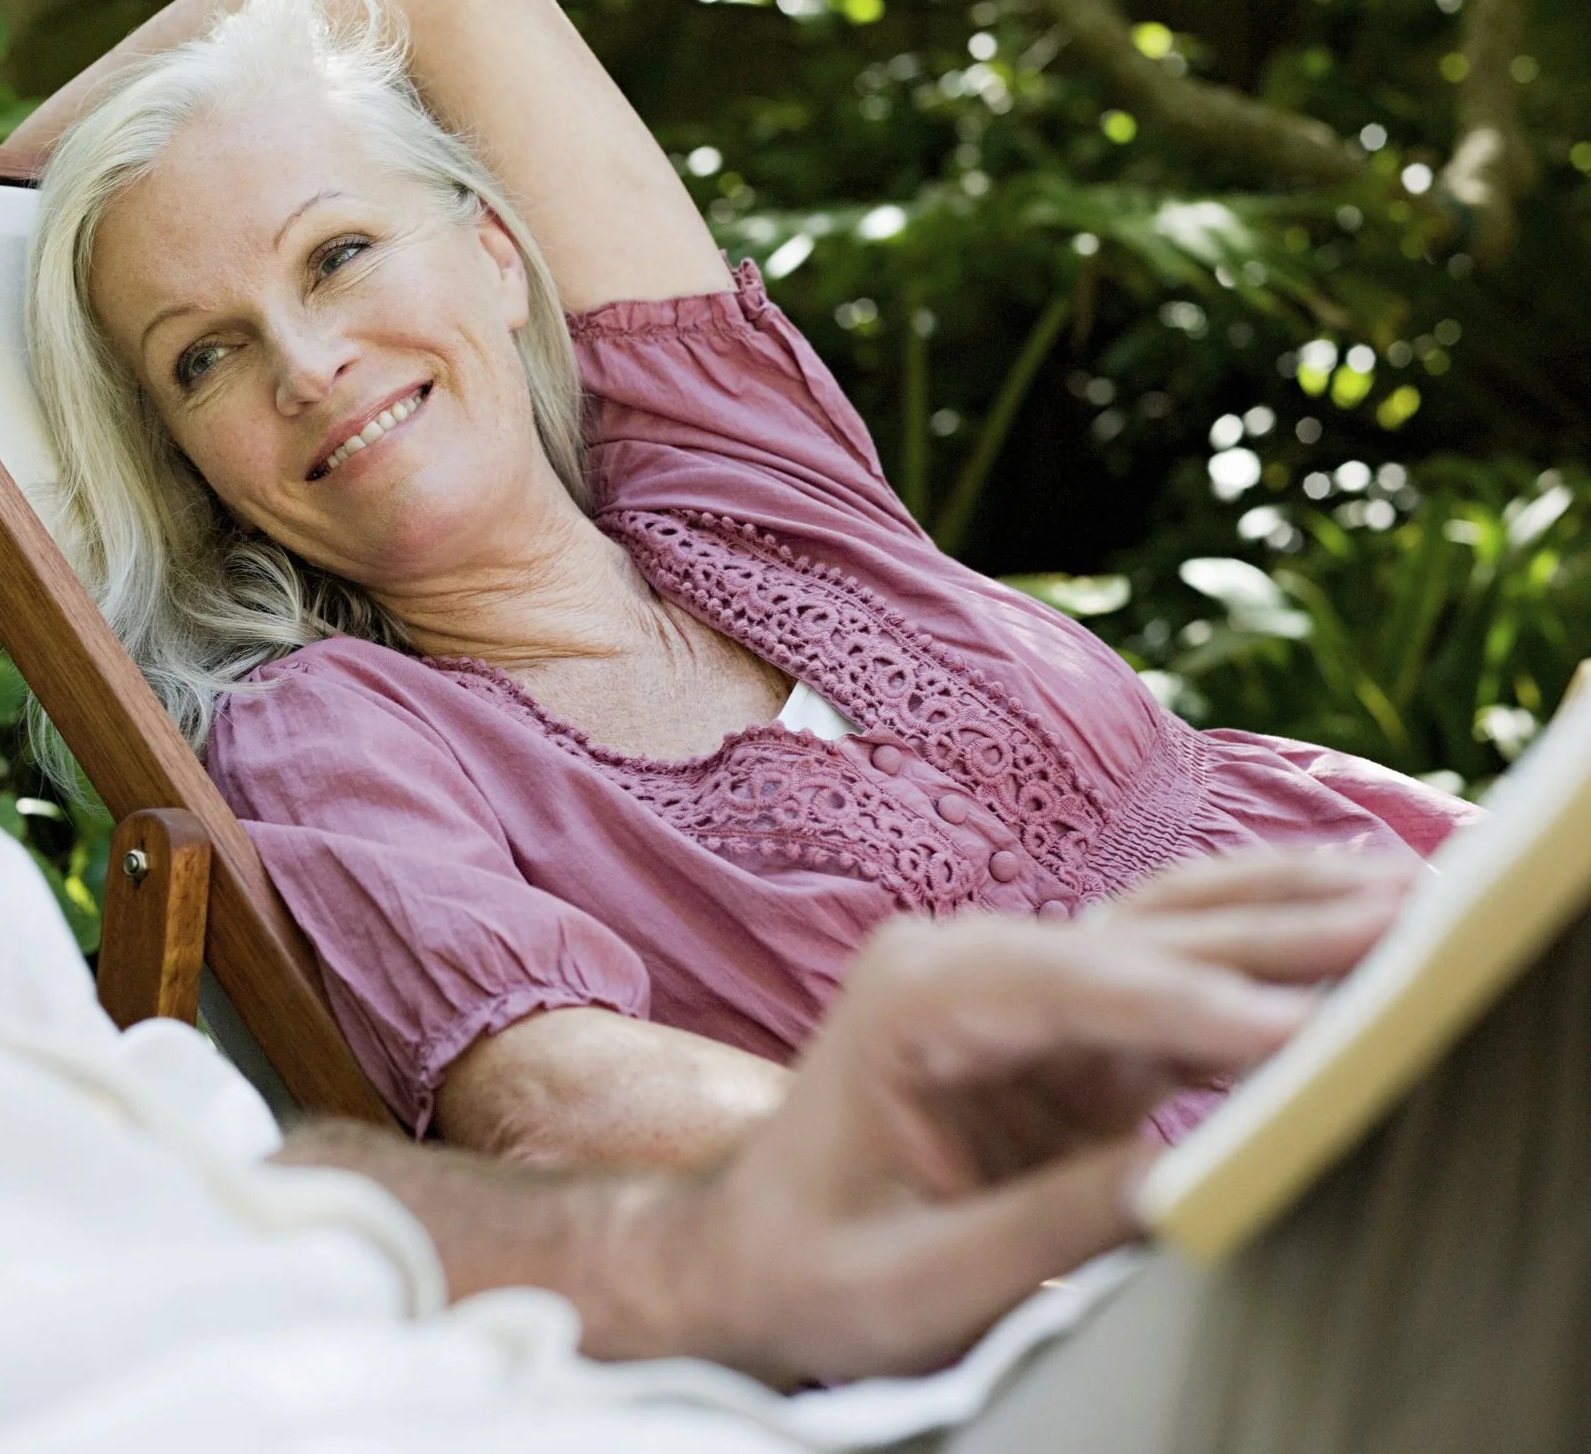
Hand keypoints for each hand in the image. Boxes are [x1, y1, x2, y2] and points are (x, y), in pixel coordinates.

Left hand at [643, 849, 1410, 1385]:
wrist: (763, 1252)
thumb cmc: (817, 1265)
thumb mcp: (918, 1277)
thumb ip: (1043, 1229)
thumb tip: (1176, 1184)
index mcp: (911, 996)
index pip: (1067, 986)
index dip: (1190, 1004)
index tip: (1294, 1024)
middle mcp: (969, 960)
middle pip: (1139, 938)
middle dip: (1273, 933)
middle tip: (1403, 925)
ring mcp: (1024, 981)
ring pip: (1172, 932)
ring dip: (1288, 914)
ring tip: (1409, 894)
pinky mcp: (1073, 1024)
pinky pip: (1181, 973)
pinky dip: (1266, 953)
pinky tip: (1346, 924)